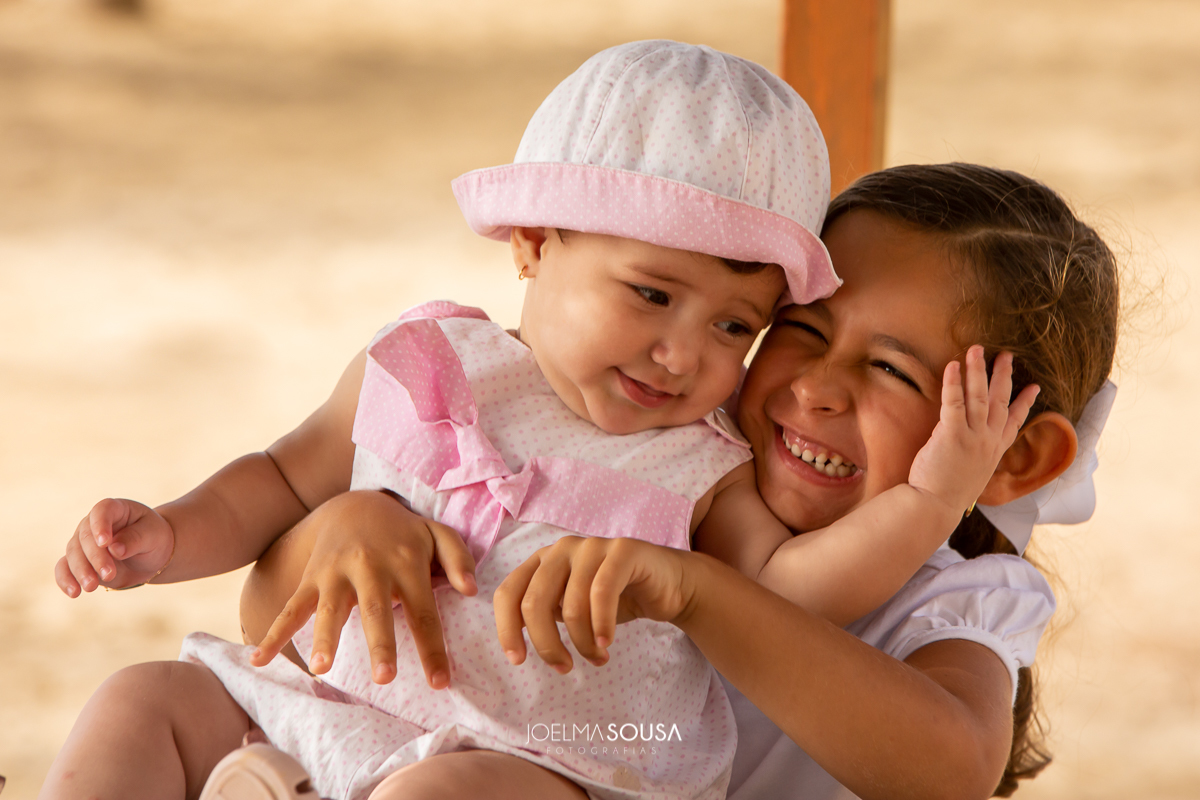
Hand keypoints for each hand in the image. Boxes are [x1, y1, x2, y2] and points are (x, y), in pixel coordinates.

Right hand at [55, 498, 174, 594]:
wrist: (150, 555)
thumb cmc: (153, 538)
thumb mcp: (153, 535)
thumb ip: (135, 539)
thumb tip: (115, 549)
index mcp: (115, 509)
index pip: (101, 511)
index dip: (100, 525)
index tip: (105, 543)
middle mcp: (94, 523)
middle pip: (85, 537)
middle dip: (95, 557)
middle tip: (109, 574)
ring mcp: (83, 542)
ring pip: (73, 554)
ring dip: (81, 571)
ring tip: (92, 587)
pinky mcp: (79, 561)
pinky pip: (64, 568)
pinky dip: (65, 580)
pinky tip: (73, 592)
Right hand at [250, 490, 476, 689]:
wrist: (356, 506)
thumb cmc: (404, 533)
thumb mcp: (436, 534)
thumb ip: (458, 557)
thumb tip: (471, 590)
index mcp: (407, 562)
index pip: (423, 611)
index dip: (432, 647)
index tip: (440, 682)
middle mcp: (371, 567)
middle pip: (376, 609)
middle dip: (380, 644)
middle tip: (384, 678)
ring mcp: (336, 572)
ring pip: (330, 608)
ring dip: (325, 638)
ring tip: (322, 668)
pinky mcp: (311, 578)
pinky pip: (291, 608)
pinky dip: (274, 633)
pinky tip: (259, 660)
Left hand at [493, 536, 695, 673]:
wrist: (668, 585)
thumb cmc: (616, 599)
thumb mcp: (571, 608)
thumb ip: (545, 615)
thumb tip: (516, 645)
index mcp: (542, 561)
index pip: (509, 593)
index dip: (506, 629)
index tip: (517, 660)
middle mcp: (561, 549)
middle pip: (534, 602)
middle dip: (546, 643)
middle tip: (564, 667)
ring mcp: (592, 547)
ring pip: (571, 605)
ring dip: (582, 642)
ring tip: (597, 658)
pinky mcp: (622, 551)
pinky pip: (602, 592)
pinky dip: (601, 624)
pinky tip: (606, 643)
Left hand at [908, 347, 1039, 513]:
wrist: (934, 507)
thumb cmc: (946, 492)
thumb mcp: (970, 472)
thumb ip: (973, 453)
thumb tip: (965, 441)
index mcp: (994, 451)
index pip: (1014, 422)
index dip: (1025, 403)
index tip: (1034, 387)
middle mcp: (988, 441)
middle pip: (999, 400)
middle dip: (1003, 375)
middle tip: (1005, 355)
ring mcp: (972, 437)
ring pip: (979, 396)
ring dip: (978, 370)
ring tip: (976, 349)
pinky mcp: (951, 434)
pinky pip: (954, 402)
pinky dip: (953, 382)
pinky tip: (952, 366)